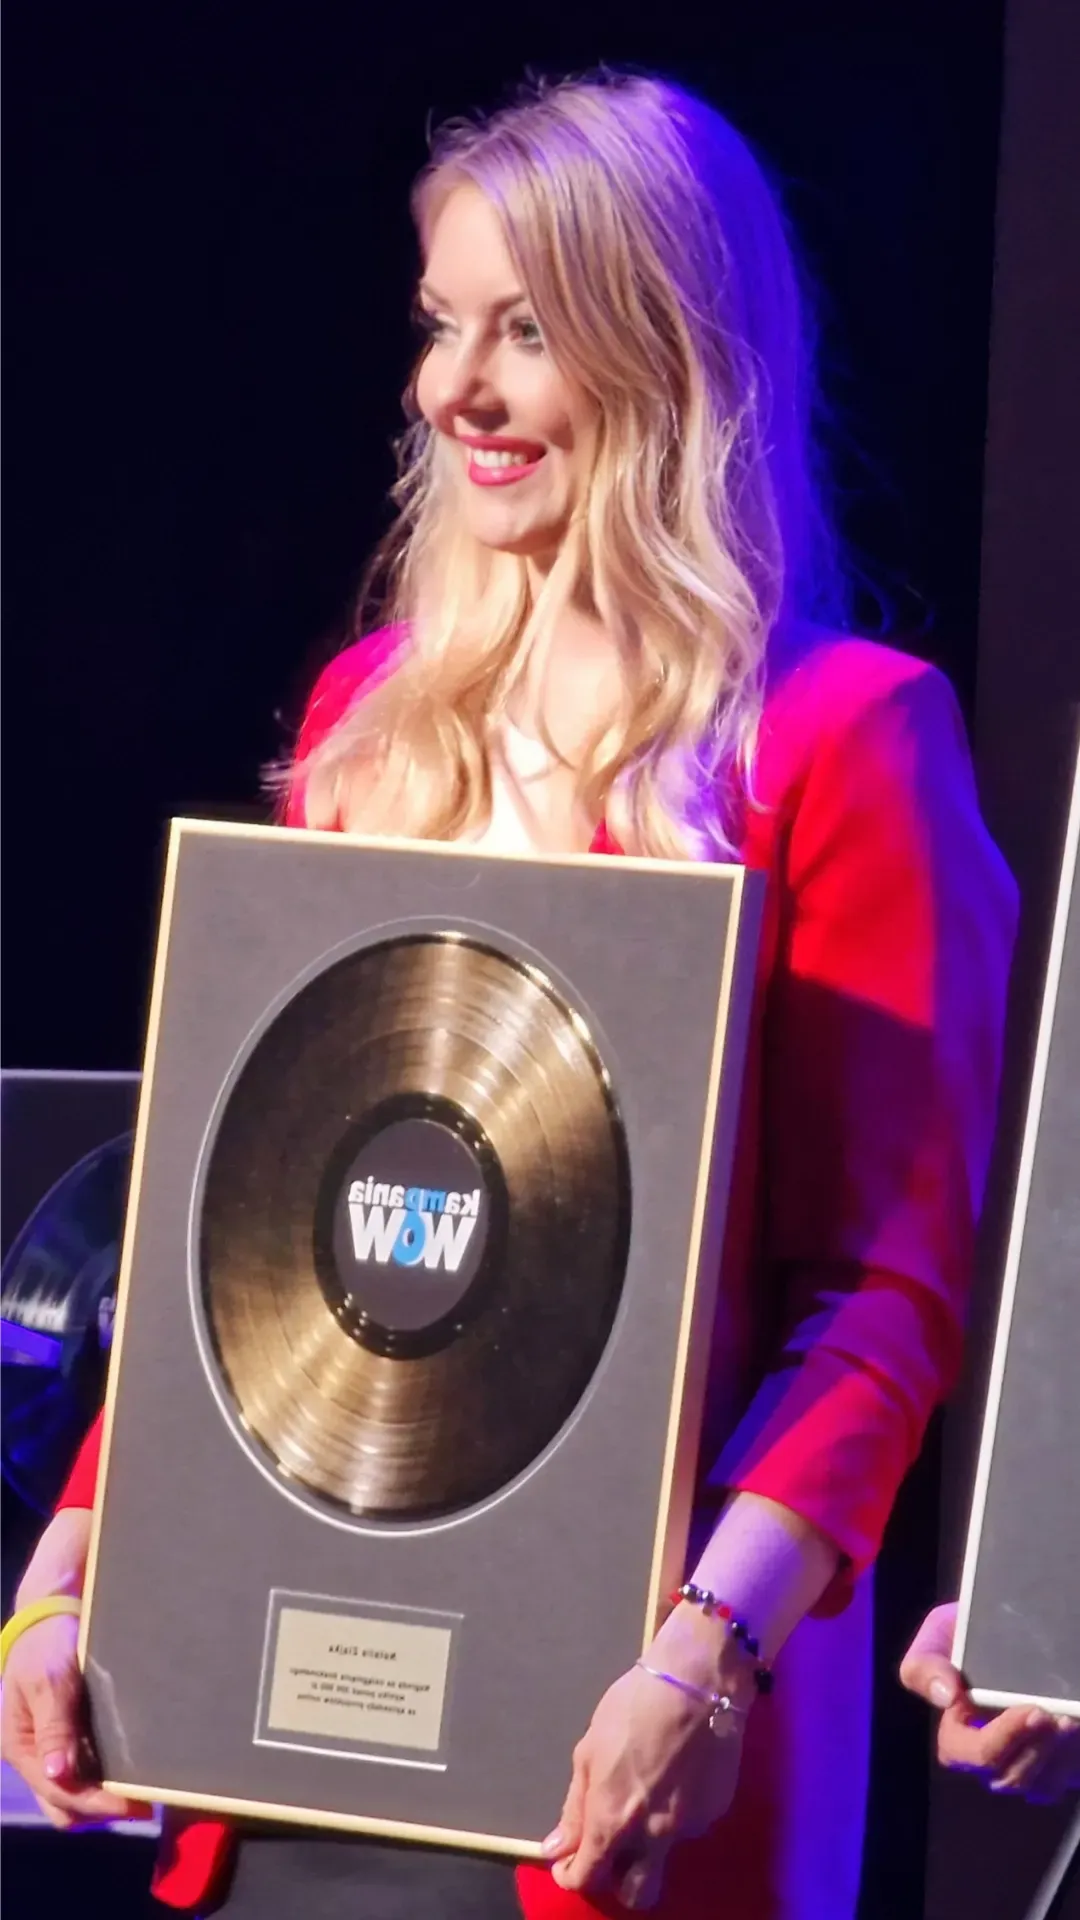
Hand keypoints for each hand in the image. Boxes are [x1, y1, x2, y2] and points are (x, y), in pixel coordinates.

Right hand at [0, 1612, 150, 1828]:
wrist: (52, 1613)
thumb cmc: (48, 1644)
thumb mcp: (49, 1681)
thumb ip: (53, 1727)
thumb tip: (57, 1775)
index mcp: (21, 1747)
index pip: (60, 1793)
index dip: (98, 1804)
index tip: (137, 1805)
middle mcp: (33, 1757)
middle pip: (65, 1806)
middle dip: (101, 1812)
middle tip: (145, 1805)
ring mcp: (49, 1749)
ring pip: (74, 1795)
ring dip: (103, 1800)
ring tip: (143, 1793)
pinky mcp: (66, 1737)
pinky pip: (83, 1773)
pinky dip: (103, 1781)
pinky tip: (130, 1773)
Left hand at [544, 1659, 745, 1909]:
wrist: (697, 1682)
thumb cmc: (632, 1707)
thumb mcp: (589, 1750)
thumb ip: (575, 1806)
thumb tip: (557, 1847)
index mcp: (614, 1822)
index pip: (588, 1876)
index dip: (571, 1875)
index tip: (567, 1863)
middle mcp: (653, 1836)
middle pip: (638, 1894)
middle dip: (621, 1882)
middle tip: (612, 1850)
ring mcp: (689, 1826)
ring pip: (666, 1854)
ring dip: (651, 1840)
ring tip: (649, 1790)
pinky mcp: (716, 1809)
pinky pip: (689, 1824)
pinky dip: (677, 1810)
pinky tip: (677, 1772)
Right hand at [900, 1603, 1079, 1803]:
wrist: (1010, 1629)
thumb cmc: (967, 1632)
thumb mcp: (940, 1632)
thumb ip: (926, 1663)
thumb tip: (945, 1696)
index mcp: (957, 1731)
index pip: (967, 1753)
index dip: (998, 1740)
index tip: (1031, 1710)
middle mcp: (989, 1754)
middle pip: (1008, 1776)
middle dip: (1034, 1748)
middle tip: (1056, 1715)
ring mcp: (1023, 1762)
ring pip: (1039, 1785)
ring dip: (1057, 1755)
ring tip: (1072, 1718)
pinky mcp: (1054, 1764)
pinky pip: (1062, 1778)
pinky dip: (1071, 1757)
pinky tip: (1076, 1724)